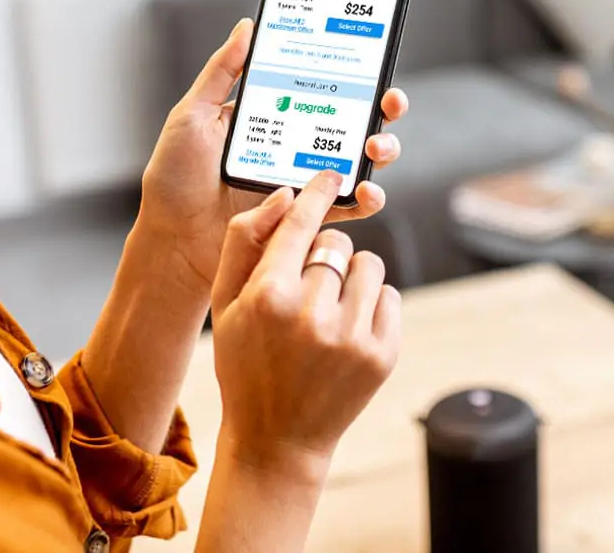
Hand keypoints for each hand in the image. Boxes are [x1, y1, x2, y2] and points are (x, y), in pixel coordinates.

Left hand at [136, 18, 408, 294]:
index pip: (321, 86)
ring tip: (376, 148)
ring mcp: (303, 181)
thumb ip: (222, 71)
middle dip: (382, 108)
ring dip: (381, 150)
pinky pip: (346, 208)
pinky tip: (367, 192)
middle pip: (352, 120)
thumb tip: (247, 26)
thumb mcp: (193, 114)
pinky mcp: (306, 218)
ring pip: (359, 161)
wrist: (171, 238)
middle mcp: (294, 145)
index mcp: (272, 115)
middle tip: (389, 102)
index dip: (353, 73)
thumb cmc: (174, 177)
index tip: (373, 60)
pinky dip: (366, 200)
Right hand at [210, 172, 399, 476]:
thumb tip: (284, 196)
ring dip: (351, 276)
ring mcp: (352, 336)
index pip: (301, 222)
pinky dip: (372, 303)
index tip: (330, 174)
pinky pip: (390, 296)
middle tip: (308, 285)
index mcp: (268, 295)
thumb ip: (244, 242)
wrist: (276, 438)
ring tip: (329, 308)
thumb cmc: (244, 362)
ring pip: (368, 265)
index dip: (317, 192)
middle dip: (324, 254)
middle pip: (335, 242)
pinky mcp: (382, 354)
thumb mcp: (223, 303)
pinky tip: (347, 328)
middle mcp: (312, 313)